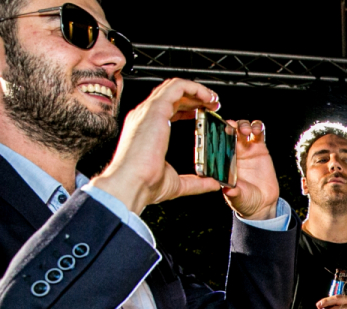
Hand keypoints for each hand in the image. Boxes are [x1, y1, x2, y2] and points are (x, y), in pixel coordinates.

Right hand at [90, 78, 221, 213]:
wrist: (131, 184)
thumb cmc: (144, 185)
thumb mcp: (177, 183)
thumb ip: (196, 182)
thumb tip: (213, 184)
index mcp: (148, 129)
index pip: (169, 108)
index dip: (189, 107)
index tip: (206, 113)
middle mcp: (146, 117)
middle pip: (172, 95)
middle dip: (195, 96)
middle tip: (214, 105)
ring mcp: (148, 111)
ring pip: (174, 86)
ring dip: (197, 89)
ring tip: (213, 99)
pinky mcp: (155, 110)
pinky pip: (176, 87)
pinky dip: (194, 87)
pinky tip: (208, 97)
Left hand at [222, 119, 279, 219]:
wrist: (263, 204)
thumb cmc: (246, 201)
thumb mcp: (238, 198)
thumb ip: (234, 193)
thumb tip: (227, 189)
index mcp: (224, 162)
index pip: (217, 143)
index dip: (216, 134)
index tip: (216, 130)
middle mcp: (234, 153)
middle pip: (229, 131)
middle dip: (229, 126)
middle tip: (231, 127)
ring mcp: (247, 149)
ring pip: (243, 128)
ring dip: (243, 125)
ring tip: (246, 130)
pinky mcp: (260, 149)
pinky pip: (259, 132)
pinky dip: (257, 126)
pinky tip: (257, 129)